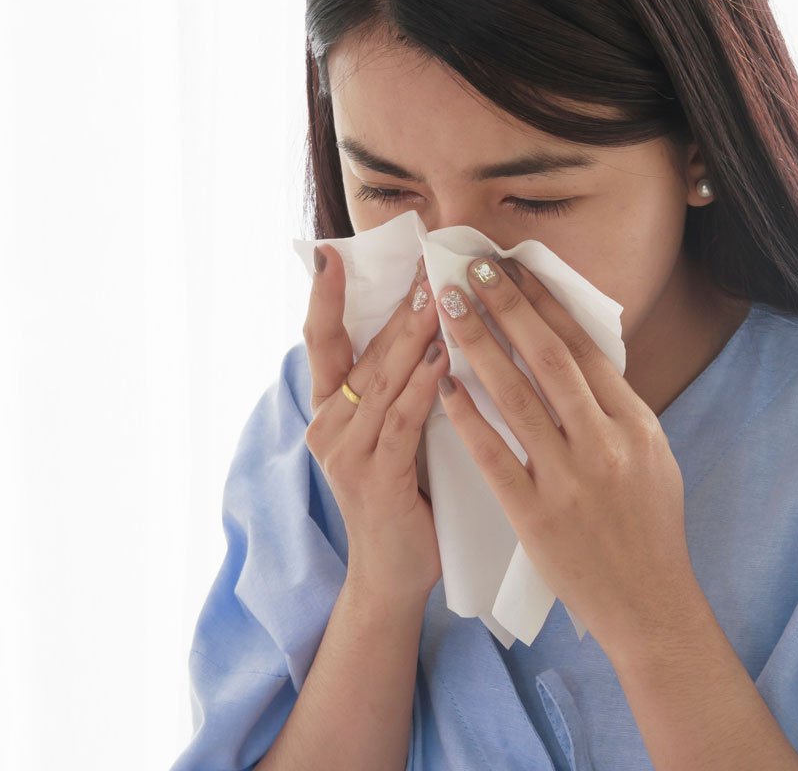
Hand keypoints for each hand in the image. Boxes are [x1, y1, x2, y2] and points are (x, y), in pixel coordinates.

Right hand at [301, 246, 448, 604]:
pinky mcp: (375, 479)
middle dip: (395, 305)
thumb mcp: (393, 432)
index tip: (331, 251)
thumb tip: (433, 324)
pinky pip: (401, 422)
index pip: (324, 340)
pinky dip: (423, 388)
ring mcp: (346, 454)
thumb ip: (399, 387)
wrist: (391, 575)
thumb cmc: (403, 496)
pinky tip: (443, 359)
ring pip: (382, 382)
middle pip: (362, 352)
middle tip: (423, 261)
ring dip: (413, 336)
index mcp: (330, 410)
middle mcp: (328, 426)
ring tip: (439, 296)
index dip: (325, 296)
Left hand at [432, 256, 700, 654]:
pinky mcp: (536, 516)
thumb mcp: (652, 455)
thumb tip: (582, 356)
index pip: (585, 348)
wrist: (650, 601)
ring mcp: (570, 479)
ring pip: (518, 398)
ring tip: (449, 310)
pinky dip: (467, 417)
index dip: (546, 303)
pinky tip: (443, 385)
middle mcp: (605, 443)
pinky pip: (494, 456)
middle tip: (471, 269)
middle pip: (550, 359)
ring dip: (480, 346)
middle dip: (509, 307)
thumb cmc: (650, 526)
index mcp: (635, 423)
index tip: (514, 268)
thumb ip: (617, 409)